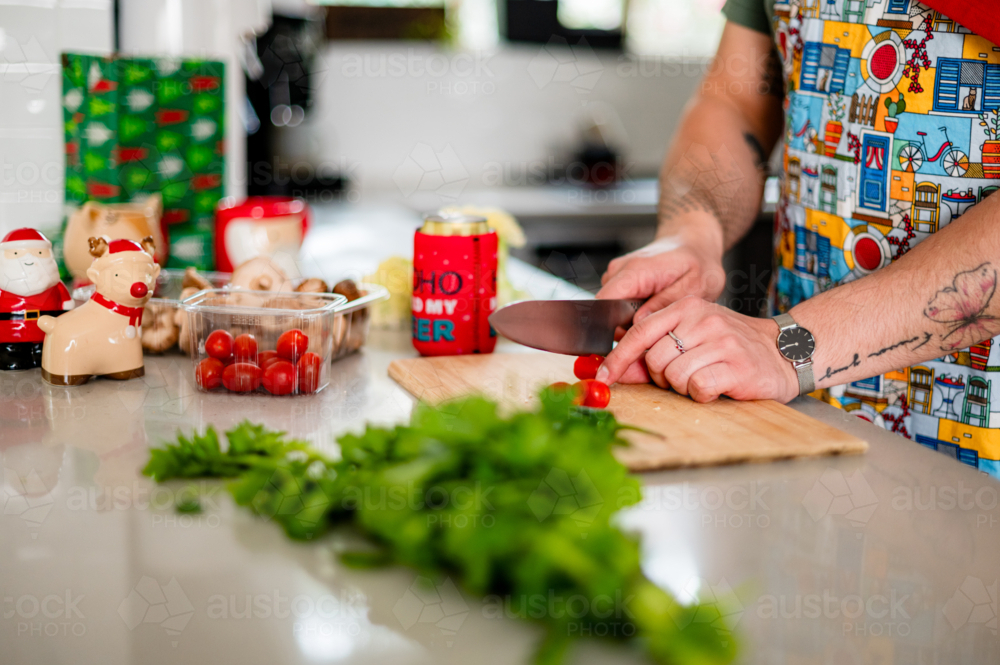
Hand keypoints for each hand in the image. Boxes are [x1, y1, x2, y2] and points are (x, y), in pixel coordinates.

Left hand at [595, 296, 799, 402]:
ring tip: (703, 378)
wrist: (784, 353)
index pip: (640, 332)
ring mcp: (722, 340)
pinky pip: (698, 386)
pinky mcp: (737, 364)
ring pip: (674, 375)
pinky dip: (702, 394)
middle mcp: (703, 319)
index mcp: (687, 307)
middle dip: (661, 377)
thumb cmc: (730, 348)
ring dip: (683, 387)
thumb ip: (653, 352)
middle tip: (683, 375)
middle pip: (653, 358)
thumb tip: (617, 371)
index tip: (604, 376)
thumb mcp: (690, 340)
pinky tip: (716, 386)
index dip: (618, 357)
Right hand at [596, 225, 725, 323]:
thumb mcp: (693, 287)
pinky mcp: (620, 277)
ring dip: (628, 318)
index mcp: (636, 270)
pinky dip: (630, 310)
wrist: (694, 242)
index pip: (603, 303)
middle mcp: (620, 269)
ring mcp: (618, 272)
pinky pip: (616, 301)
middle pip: (605, 309)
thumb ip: (664, 304)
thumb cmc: (697, 262)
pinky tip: (650, 306)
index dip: (612, 326)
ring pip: (610, 308)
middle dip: (624, 326)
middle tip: (653, 329)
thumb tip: (638, 323)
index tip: (632, 338)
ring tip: (655, 314)